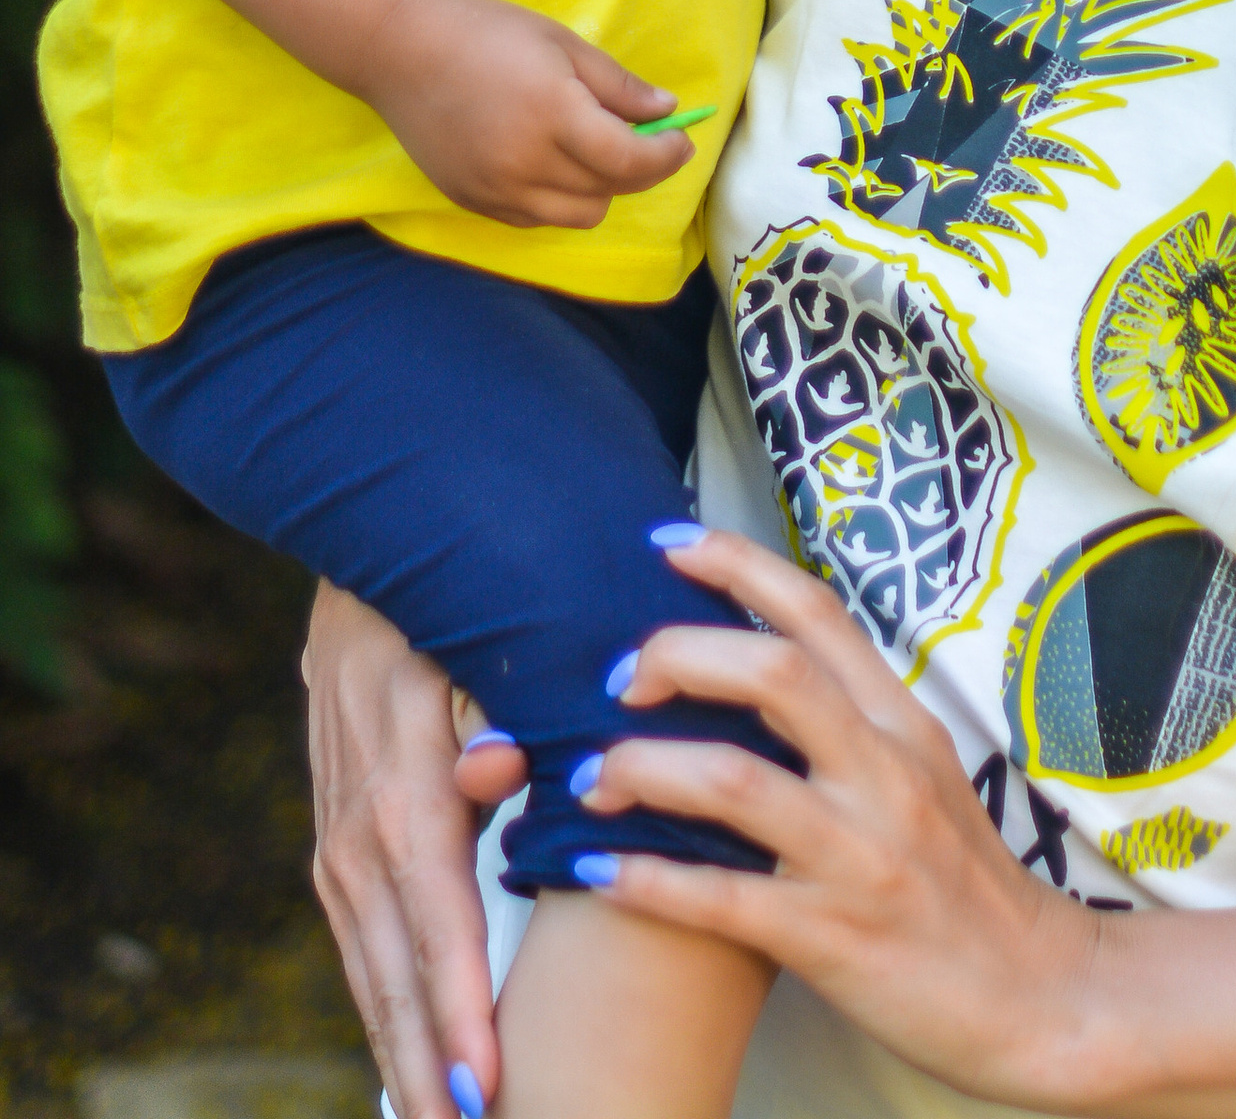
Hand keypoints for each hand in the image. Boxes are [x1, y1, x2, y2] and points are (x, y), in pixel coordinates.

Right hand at [307, 580, 529, 1118]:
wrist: (366, 570)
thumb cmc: (453, 608)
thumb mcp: (480, 639)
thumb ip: (499, 707)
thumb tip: (497, 770)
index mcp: (403, 792)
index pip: (437, 922)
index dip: (460, 1007)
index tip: (483, 1082)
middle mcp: (358, 835)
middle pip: (397, 973)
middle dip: (430, 1062)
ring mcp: (338, 849)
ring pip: (372, 973)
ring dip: (405, 1051)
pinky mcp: (335, 852)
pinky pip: (363, 949)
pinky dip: (386, 1011)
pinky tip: (413, 1060)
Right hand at [354, 0, 698, 228]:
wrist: (401, 50)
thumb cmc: (488, 33)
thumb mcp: (563, 44)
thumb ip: (618, 86)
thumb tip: (668, 111)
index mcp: (554, 116)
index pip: (630, 162)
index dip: (666, 157)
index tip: (681, 142)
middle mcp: (525, 164)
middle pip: (608, 192)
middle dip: (637, 170)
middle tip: (640, 138)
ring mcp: (495, 190)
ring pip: (575, 215)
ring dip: (598, 189)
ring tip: (590, 148)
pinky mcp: (471, 202)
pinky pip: (536, 218)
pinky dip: (557, 199)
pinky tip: (549, 160)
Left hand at [560, 533, 1108, 1106]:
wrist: (1036, 996)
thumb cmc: (966, 887)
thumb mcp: (926, 780)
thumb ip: (855, 729)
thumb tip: (756, 676)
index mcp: (903, 725)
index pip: (819, 613)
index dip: (738, 565)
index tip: (668, 546)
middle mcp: (884, 774)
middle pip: (774, 671)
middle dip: (678, 656)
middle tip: (618, 680)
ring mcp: (859, 855)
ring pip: (736, 782)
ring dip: (645, 768)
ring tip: (590, 777)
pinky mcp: (832, 938)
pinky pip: (723, 901)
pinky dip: (652, 882)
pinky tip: (599, 873)